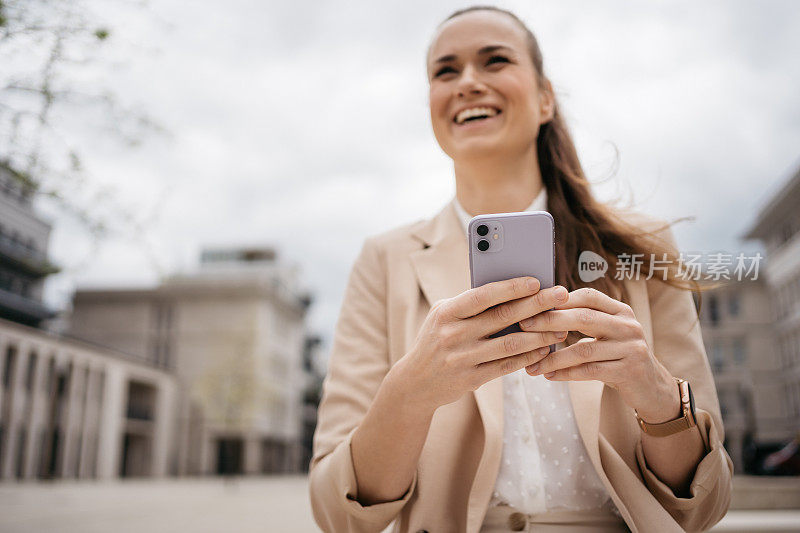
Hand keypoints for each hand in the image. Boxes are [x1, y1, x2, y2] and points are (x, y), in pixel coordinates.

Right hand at [388, 277, 569, 412]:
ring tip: (561, 327)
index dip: (511, 288)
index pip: (483, 295)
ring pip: (510, 344)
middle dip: (536, 304)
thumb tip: (510, 290)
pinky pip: (506, 366)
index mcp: (446, 312)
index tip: (537, 281)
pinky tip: (545, 349)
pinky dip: (528, 357)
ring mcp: (462, 358)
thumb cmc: (436, 340)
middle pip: (502, 316)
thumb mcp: (442, 316)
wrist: (415, 383)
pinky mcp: (471, 379)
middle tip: (561, 295)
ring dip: (539, 334)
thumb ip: (470, 305)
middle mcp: (453, 334)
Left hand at [519, 287, 678, 422]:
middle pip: (583, 318)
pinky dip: (566, 373)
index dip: (560, 299)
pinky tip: (549, 376)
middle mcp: (628, 325)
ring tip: (532, 363)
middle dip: (549, 321)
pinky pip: (590, 371)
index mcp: (621, 310)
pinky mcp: (629, 371)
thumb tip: (540, 311)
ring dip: (553, 357)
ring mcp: (631, 348)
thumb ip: (584, 320)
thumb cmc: (617, 356)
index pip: (589, 296)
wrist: (650, 387)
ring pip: (583, 349)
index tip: (533, 304)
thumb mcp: (607, 333)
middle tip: (523, 326)